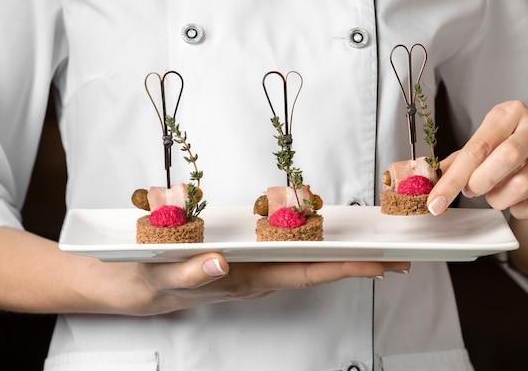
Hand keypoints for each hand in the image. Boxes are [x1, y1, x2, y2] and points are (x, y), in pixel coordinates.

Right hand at [105, 254, 410, 315]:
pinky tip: (322, 242)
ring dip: (337, 256)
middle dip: (356, 264)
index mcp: (244, 278)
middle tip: (396, 254)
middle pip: (314, 269)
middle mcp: (254, 276)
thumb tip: (219, 263)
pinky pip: (283, 255)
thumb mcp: (162, 275)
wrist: (131, 287)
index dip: (344, 269)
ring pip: (301, 262)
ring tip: (370, 247)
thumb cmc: (147, 280)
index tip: (380, 264)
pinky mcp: (242, 262)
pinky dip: (310, 248)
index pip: (304, 273)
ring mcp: (250, 270)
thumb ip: (190, 272)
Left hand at [425, 100, 527, 285]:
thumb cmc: (510, 154)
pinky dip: (518, 209)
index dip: (453, 178)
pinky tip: (517, 199)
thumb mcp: (482, 149)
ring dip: (498, 199)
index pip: (477, 147)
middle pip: (506, 157)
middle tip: (471, 191)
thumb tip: (429, 178)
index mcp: (509, 114)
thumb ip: (457, 163)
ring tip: (495, 194)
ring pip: (522, 185)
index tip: (436, 201)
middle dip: (480, 182)